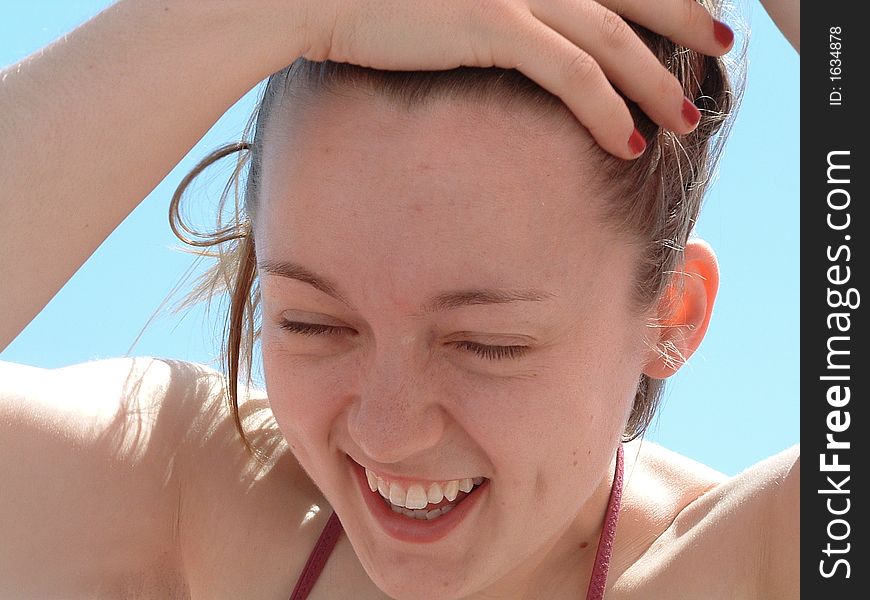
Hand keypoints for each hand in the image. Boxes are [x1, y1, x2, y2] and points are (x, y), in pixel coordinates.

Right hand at [297, 0, 733, 157]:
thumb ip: (498, 3)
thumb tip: (529, 30)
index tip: (696, 16)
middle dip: (687, 25)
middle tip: (718, 58)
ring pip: (613, 39)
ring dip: (655, 83)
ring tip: (683, 119)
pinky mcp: (493, 24)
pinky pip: (573, 72)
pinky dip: (608, 108)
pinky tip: (630, 139)